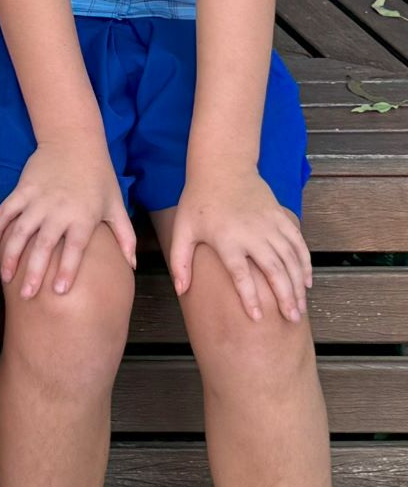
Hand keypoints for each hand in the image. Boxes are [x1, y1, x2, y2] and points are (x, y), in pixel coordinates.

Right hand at [0, 138, 137, 298]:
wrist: (74, 140)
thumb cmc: (98, 175)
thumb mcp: (115, 204)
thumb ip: (125, 236)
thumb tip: (132, 265)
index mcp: (83, 216)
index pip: (74, 249)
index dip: (67, 271)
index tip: (59, 292)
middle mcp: (58, 210)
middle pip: (43, 245)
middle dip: (34, 271)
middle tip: (27, 294)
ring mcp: (38, 199)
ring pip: (20, 231)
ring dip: (11, 254)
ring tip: (6, 276)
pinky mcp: (22, 189)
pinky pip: (6, 211)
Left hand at [169, 165, 311, 322]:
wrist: (222, 168)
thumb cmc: (198, 202)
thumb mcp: (183, 229)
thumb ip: (180, 261)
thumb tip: (180, 290)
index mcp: (226, 239)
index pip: (240, 275)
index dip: (250, 297)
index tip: (258, 318)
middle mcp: (252, 233)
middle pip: (274, 270)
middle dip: (284, 297)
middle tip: (291, 319)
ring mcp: (270, 225)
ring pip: (290, 260)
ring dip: (297, 285)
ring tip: (300, 308)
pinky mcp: (281, 218)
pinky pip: (298, 245)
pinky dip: (305, 264)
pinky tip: (306, 282)